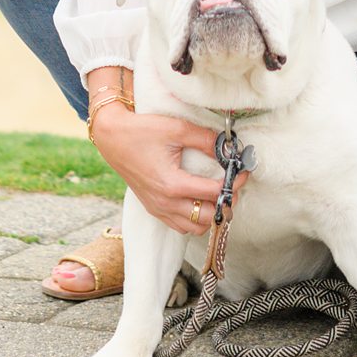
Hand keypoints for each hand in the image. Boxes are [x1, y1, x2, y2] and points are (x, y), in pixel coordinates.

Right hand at [90, 105, 245, 237]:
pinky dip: (195, 218)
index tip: (243, 172)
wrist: (113, 138)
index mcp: (172, 184)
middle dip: (226, 203)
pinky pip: (180, 225)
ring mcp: (158, 209)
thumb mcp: (177, 129)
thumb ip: (206, 140)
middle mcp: (165, 203)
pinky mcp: (153, 208)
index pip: (215, 193)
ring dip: (210, 215)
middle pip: (208, 218)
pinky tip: (199, 200)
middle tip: (233, 184)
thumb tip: (229, 148)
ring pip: (195, 228)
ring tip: (218, 194)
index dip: (234, 184)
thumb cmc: (142, 131)